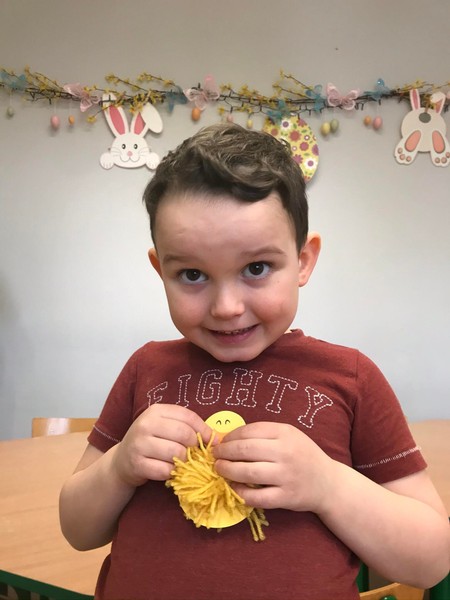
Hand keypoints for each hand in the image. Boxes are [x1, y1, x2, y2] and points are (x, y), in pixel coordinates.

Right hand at [112, 404, 213, 487]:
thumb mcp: (165, 427)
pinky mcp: (137, 464)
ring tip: (179, 461)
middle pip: (184, 434)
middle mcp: (146, 424)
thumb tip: (216, 438)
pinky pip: (165, 470)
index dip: (204, 429)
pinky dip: (171, 473)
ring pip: (176, 453)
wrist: (122, 460)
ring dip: (183, 461)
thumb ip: (187, 427)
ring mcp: (139, 444)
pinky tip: (167, 470)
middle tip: (193, 453)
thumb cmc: (151, 442)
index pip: (188, 417)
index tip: (211, 441)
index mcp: (156, 411)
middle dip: (194, 446)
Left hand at [212, 421, 332, 511]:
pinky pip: (257, 497)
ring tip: (219, 469)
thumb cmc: (302, 455)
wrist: (328, 482)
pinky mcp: (286, 498)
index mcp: (285, 433)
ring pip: (249, 472)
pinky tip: (234, 488)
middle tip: (214, 455)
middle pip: (246, 450)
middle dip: (225, 452)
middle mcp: (286, 453)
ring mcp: (286, 476)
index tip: (220, 441)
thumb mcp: (288, 435)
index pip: (250, 431)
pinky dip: (241, 493)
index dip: (230, 436)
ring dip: (228, 471)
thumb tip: (228, 437)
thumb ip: (263, 434)